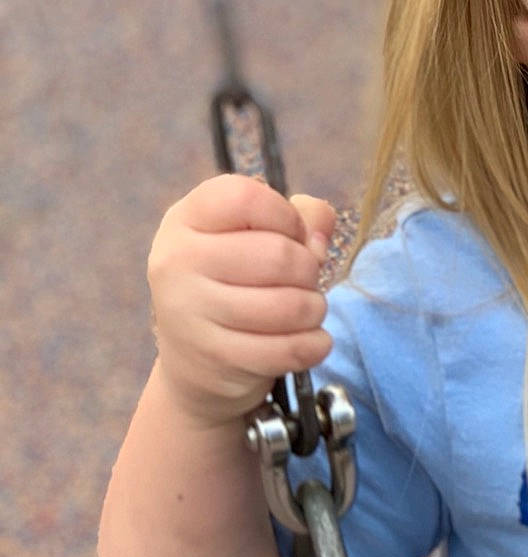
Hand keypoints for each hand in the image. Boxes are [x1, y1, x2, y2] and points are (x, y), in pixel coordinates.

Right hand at [146, 174, 338, 430]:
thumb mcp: (253, 236)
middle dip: (309, 270)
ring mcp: (190, 312)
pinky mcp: (215, 357)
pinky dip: (315, 344)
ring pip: (290, 306)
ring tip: (306, 310)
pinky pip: (292, 349)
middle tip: (302, 281)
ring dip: (315, 309)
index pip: (246, 198)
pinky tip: (308, 339)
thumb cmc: (232, 282)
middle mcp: (178, 260)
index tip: (290, 235)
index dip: (286, 216)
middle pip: (279, 255)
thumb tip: (320, 233)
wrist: (193, 357)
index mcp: (186, 219)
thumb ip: (298, 217)